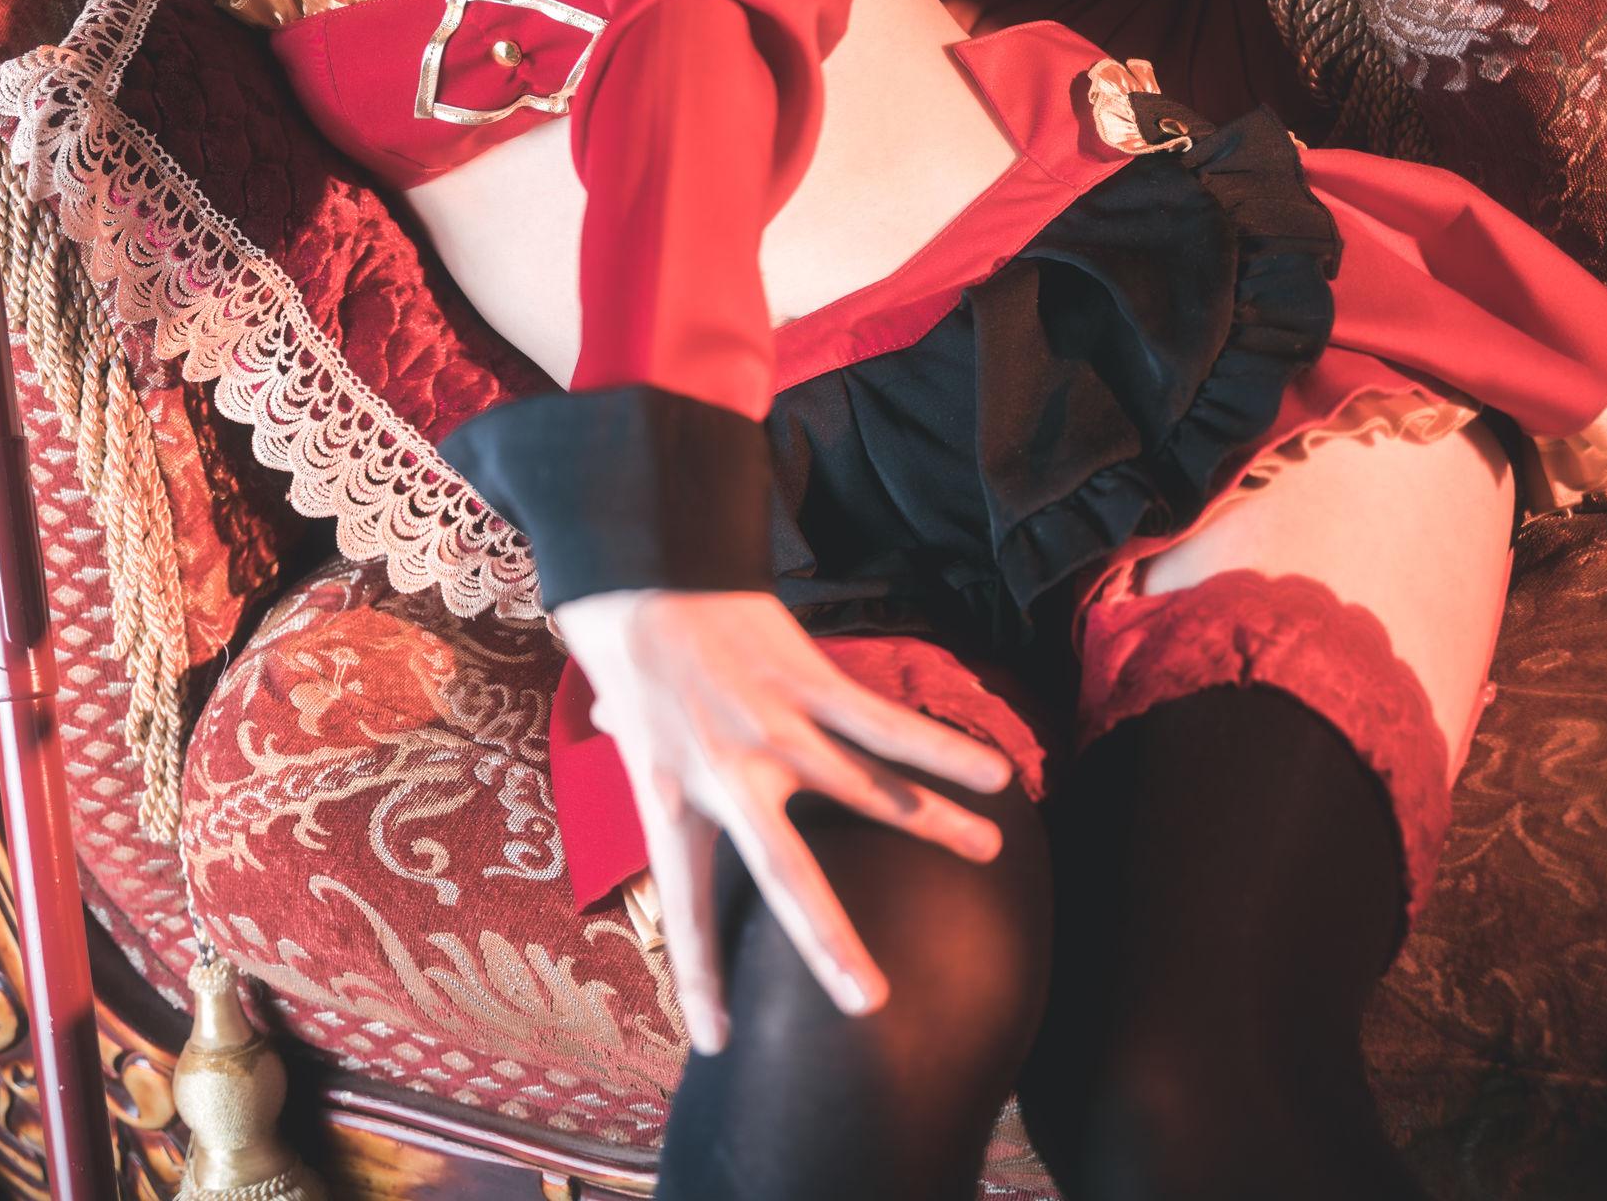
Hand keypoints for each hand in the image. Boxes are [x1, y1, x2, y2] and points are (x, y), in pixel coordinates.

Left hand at [550, 589, 1013, 1053]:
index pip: (683, 904)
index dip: (700, 974)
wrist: (645, 562)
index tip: (719, 1043)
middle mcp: (723, 774)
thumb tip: (613, 729)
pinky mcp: (806, 681)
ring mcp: (771, 727)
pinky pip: (883, 722)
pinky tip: (992, 772)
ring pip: (863, 788)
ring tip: (988, 851)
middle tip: (869, 1003)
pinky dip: (940, 746)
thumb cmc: (629, 637)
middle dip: (828, 942)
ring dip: (931, 821)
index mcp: (669, 796)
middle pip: (783, 873)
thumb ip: (629, 735)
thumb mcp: (618, 705)